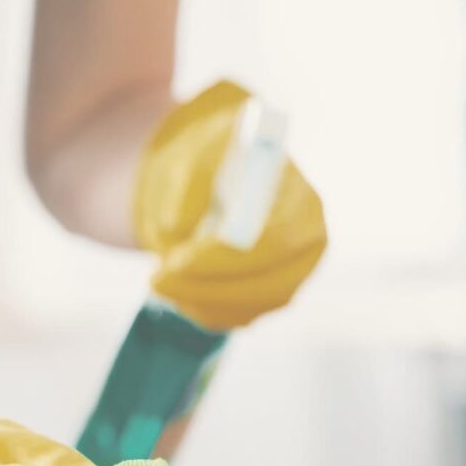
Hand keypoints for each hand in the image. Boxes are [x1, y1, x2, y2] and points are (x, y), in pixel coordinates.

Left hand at [134, 82, 327, 329]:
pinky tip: (179, 293)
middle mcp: (310, 240)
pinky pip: (244, 315)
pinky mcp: (276, 292)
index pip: (275, 239)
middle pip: (271, 283)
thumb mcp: (201, 150)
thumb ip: (189, 182)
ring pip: (254, 305)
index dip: (226, 257)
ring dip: (202, 302)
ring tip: (159, 281)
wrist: (227, 168)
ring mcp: (297, 272)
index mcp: (302, 197)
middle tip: (156, 280)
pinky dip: (208, 311)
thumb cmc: (219, 155)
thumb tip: (173, 228)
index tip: (176, 260)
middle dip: (208, 288)